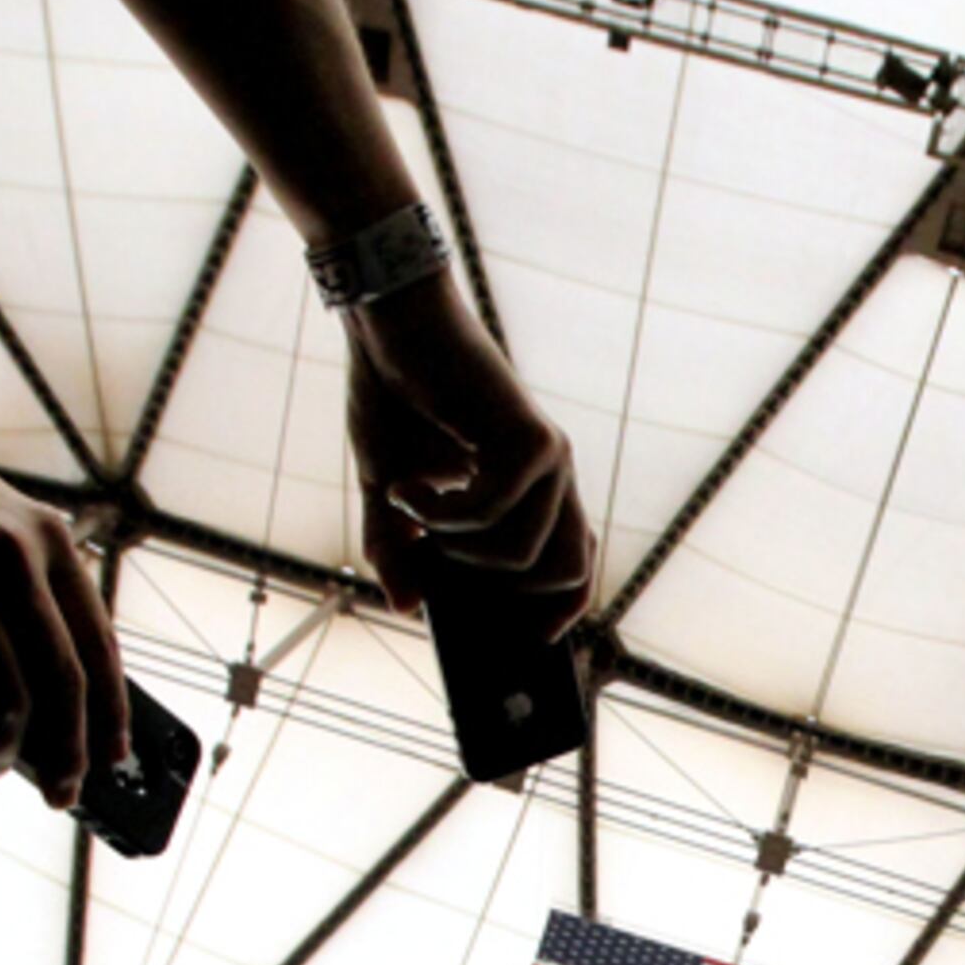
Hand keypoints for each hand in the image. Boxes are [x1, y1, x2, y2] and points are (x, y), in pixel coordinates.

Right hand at [0, 414, 125, 810]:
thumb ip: (27, 582)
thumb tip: (56, 678)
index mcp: (48, 538)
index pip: (99, 646)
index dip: (111, 714)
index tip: (112, 758)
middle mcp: (18, 558)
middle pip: (63, 685)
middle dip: (68, 754)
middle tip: (63, 795)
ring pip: (6, 703)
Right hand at [346, 287, 594, 639]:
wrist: (390, 322)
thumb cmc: (392, 396)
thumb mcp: (388, 491)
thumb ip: (397, 548)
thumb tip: (404, 607)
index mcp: (533, 489)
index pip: (576, 564)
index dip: (564, 610)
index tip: (532, 641)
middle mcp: (552, 474)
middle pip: (568, 574)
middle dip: (504, 591)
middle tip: (439, 562)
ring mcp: (545, 456)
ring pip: (522, 554)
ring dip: (454, 545)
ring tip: (410, 504)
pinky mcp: (527, 438)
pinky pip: (492, 513)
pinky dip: (440, 513)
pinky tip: (408, 486)